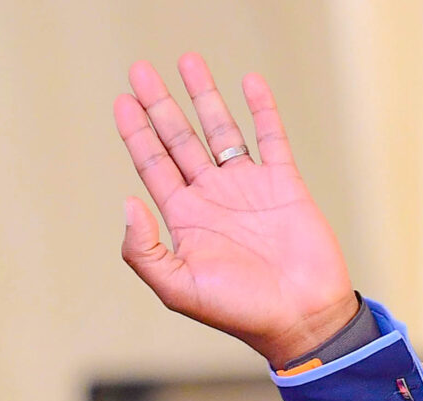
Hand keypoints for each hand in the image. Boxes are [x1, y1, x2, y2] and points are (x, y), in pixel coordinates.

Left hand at [113, 54, 357, 368]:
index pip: (153, 166)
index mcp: (184, 220)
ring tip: (187, 61)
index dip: (136, 133)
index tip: (121, 101)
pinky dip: (261, 109)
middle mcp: (212, 198)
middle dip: (159, 105)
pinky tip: (249, 82)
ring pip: (220, 131)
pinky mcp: (284, 183)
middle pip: (179, 139)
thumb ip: (145, 251)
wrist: (301, 319)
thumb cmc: (240, 313)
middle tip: (140, 71)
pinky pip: (271, 137)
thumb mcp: (178, 289)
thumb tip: (128, 202)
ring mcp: (248, 187)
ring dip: (203, 97)